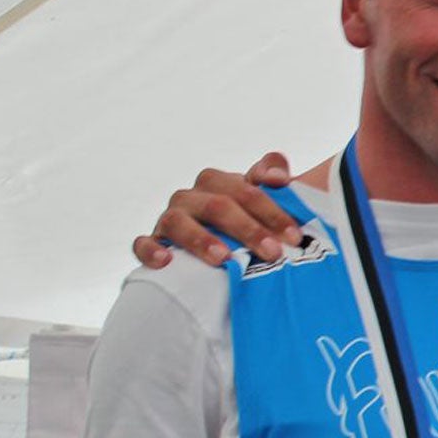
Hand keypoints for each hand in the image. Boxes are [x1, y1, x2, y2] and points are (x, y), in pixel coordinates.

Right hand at [133, 152, 299, 268]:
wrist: (219, 252)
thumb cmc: (247, 224)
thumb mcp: (263, 201)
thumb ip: (271, 175)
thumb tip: (278, 177)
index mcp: (219, 184)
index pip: (245, 189)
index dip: (271, 211)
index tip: (295, 237)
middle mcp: (192, 197)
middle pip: (216, 205)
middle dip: (247, 229)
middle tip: (272, 253)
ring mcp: (170, 219)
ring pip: (177, 221)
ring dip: (201, 239)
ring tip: (224, 258)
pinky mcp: (153, 241)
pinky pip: (142, 243)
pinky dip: (151, 250)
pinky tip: (167, 262)